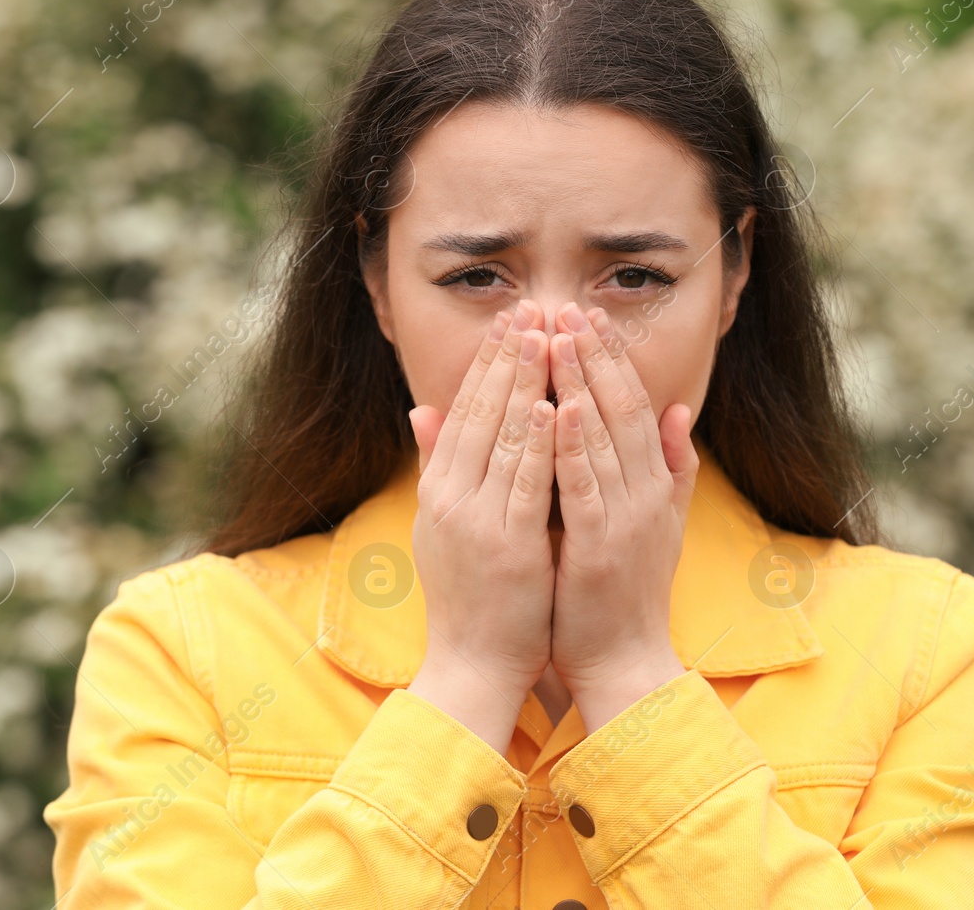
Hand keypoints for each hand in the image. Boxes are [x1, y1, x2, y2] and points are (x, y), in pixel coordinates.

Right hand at [406, 299, 556, 750]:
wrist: (473, 666)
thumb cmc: (469, 596)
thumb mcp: (442, 523)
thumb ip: (436, 464)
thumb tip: (420, 409)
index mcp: (440, 489)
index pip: (465, 410)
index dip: (488, 362)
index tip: (510, 319)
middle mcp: (452, 497)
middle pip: (481, 412)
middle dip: (508, 357)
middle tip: (531, 307)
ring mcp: (478, 521)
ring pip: (503, 438)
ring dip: (525, 384)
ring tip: (544, 336)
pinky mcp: (508, 547)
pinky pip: (525, 486)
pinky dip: (539, 444)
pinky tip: (552, 406)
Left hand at [547, 301, 696, 732]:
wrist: (626, 663)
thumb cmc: (628, 593)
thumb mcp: (658, 523)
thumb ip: (670, 468)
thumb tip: (677, 412)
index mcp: (655, 484)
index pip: (634, 405)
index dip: (611, 359)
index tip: (588, 316)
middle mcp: (647, 493)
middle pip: (622, 408)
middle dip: (594, 354)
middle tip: (567, 306)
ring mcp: (627, 518)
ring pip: (604, 436)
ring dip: (579, 383)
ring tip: (555, 336)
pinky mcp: (602, 546)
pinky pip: (586, 486)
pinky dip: (572, 446)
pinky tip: (555, 408)